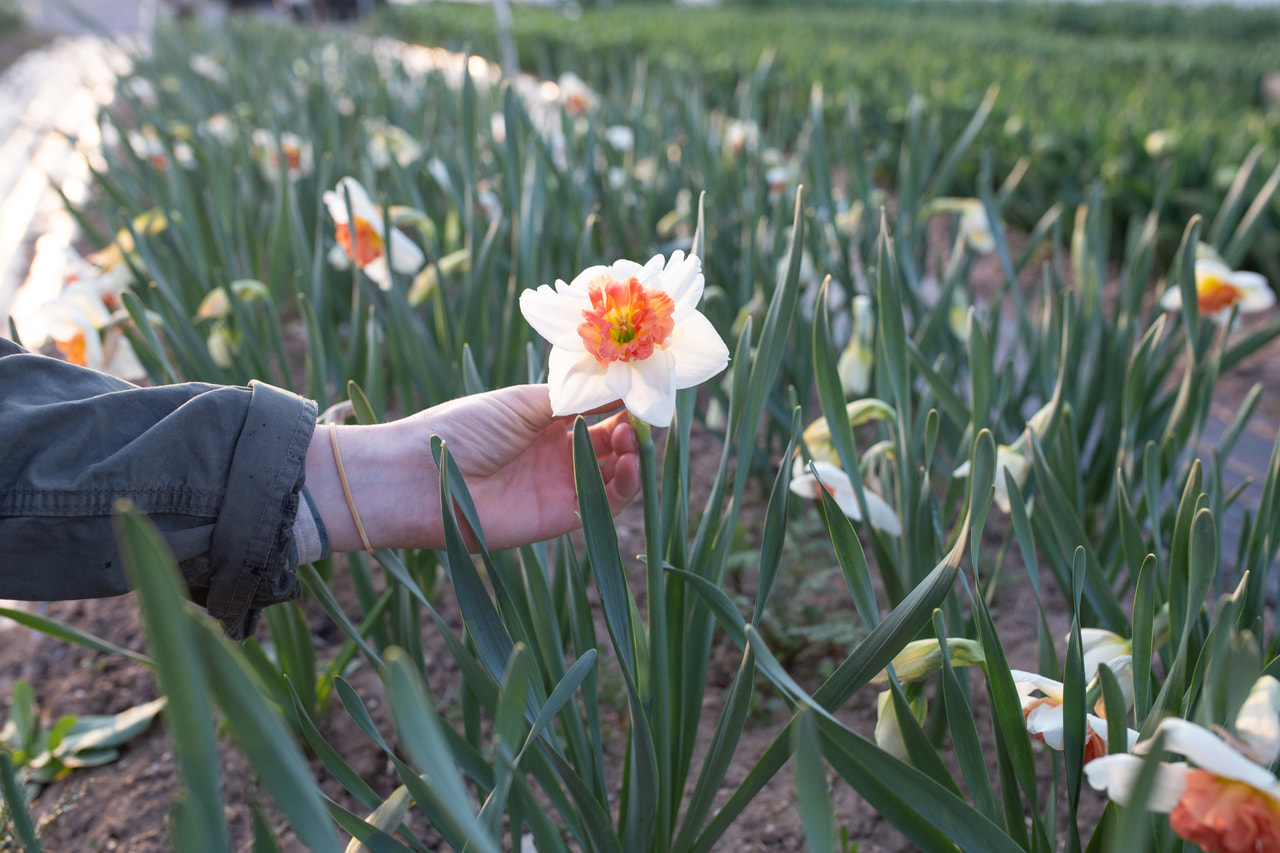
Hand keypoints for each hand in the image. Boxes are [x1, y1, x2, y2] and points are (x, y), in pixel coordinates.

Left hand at [305, 385, 640, 552]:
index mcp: (545, 418)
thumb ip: (572, 397)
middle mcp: (557, 451)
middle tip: (649, 413)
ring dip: (635, 453)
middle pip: (613, 438)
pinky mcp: (561, 517)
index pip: (598, 407)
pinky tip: (632, 464)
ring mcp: (561, 484)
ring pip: (615, 471)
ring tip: (637, 437)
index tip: (646, 384)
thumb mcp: (521, 403)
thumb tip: (618, 380)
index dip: (624, 398)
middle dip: (635, 425)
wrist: (422, 478)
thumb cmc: (462, 429)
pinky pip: (605, 504)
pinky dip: (626, 485)